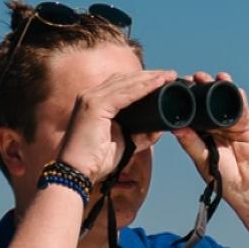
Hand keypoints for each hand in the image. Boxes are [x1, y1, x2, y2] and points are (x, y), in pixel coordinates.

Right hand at [58, 69, 176, 182]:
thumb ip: (138, 135)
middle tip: (172, 75)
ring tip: (169, 77)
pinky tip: (157, 84)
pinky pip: (123, 93)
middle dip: (149, 75)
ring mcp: (90, 99)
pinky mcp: (94, 106)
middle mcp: (90, 96)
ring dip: (149, 78)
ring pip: (125, 83)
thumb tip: (158, 129)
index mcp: (94, 103)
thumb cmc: (95, 160)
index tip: (164, 80)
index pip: (121, 84)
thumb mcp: (122, 143)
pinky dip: (142, 88)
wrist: (76, 172)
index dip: (143, 80)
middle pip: (124, 79)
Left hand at [172, 72, 248, 205]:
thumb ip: (190, 143)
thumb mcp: (201, 158)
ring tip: (212, 77)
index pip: (192, 113)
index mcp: (200, 133)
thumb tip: (176, 128)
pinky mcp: (247, 124)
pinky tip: (232, 87)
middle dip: (201, 88)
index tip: (176, 88)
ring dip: (218, 87)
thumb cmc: (221, 176)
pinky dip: (237, 96)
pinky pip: (241, 107)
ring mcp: (231, 123)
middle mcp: (214, 126)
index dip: (186, 100)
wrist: (245, 186)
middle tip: (193, 77)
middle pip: (207, 103)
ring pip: (223, 101)